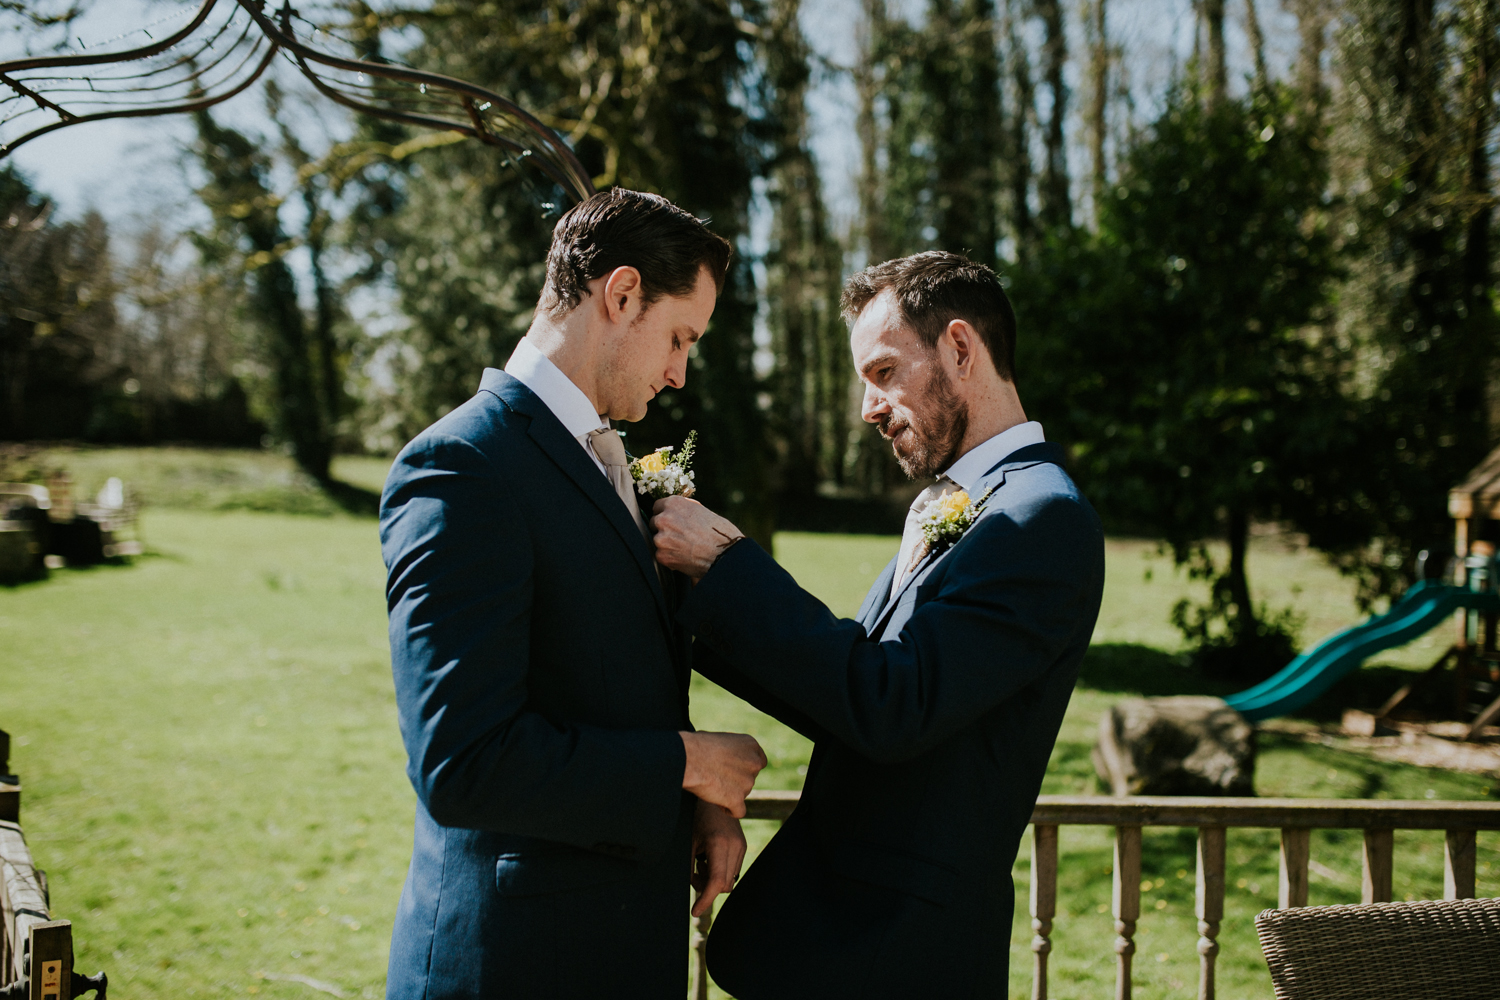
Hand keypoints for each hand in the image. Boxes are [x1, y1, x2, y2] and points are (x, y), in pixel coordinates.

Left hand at [651, 496, 744, 579]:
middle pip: (655, 523)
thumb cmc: (718, 532)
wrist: (724, 554)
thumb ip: (684, 509)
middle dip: (665, 529)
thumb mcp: (701, 510)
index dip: (666, 514)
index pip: (658, 507)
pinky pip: (661, 555)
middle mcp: (664, 518)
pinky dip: (670, 557)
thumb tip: (675, 510)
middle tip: (681, 536)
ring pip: (657, 540)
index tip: (672, 522)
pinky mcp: (662, 555)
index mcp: (673, 504)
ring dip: (667, 544)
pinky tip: (684, 556)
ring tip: (685, 548)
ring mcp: (661, 538)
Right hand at [679, 731, 765, 817]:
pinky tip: (718, 804)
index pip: (759, 762)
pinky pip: (738, 811)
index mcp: (751, 745)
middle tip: (716, 778)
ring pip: (743, 794)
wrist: (687, 759)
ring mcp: (748, 782)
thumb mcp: (722, 740)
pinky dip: (729, 810)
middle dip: (736, 781)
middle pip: (750, 779)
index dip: (745, 768)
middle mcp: (754, 763)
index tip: (733, 771)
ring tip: (711, 787)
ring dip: (730, 794)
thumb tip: (731, 759)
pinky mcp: (737, 799)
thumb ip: (734, 751)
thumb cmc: (696, 746)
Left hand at [690, 797, 746, 916]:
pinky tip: (709, 857)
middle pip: (724, 885)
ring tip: (700, 861)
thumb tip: (692, 890)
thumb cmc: (695, 818)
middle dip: (707, 887)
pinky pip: (733, 869)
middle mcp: (734, 846)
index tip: (695, 911)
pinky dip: (720, 870)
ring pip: (730, 879)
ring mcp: (741, 846)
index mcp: (719, 844)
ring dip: (713, 879)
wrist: (711, 798)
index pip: (717, 882)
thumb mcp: (688, 843)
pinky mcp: (743, 845)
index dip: (705, 900)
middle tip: (693, 873)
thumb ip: (689, 868)